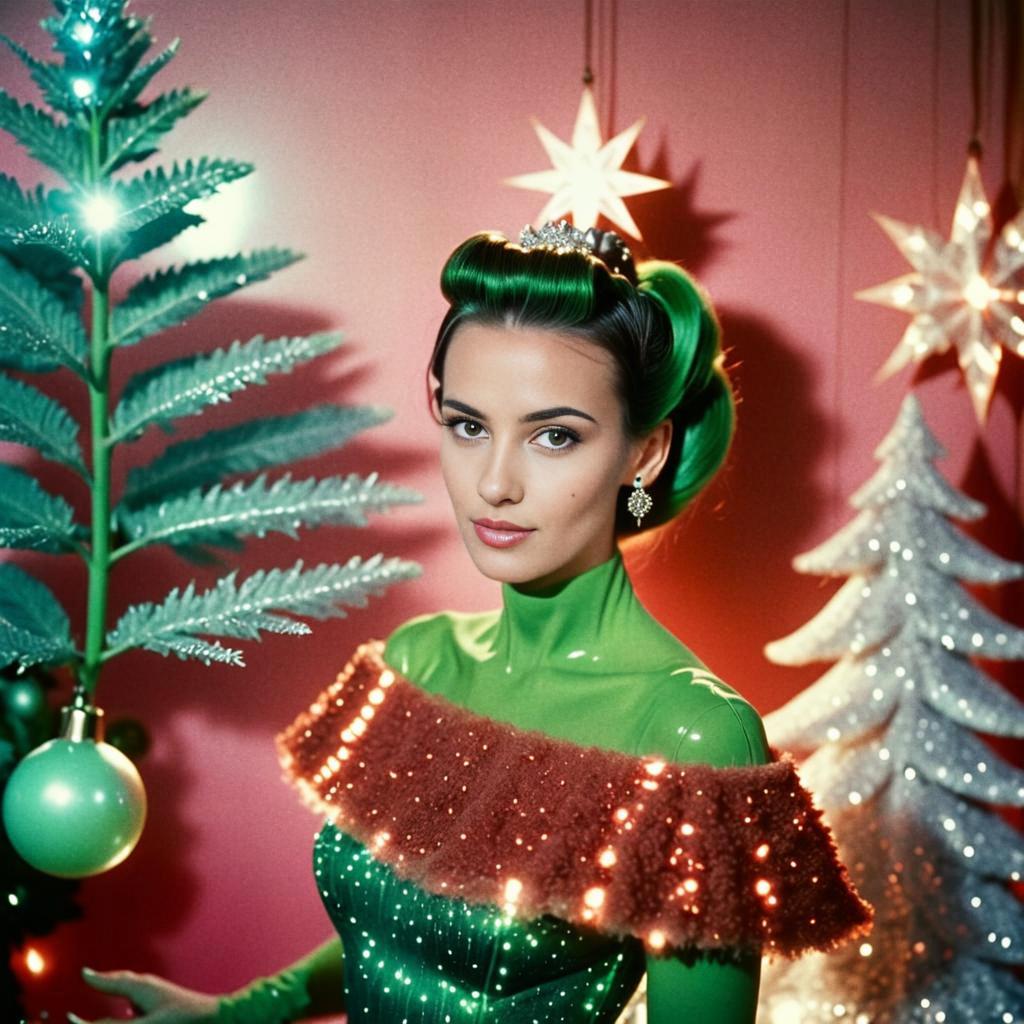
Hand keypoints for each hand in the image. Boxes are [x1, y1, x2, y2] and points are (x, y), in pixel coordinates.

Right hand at [69, 966, 220, 1022]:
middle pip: (122, 981)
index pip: (114, 982)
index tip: (84, 972)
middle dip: (106, 981)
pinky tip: (132, 1006)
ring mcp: (158, 993)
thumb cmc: (184, 1019)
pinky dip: (131, 996)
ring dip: (118, 986)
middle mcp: (149, 986)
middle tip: (90, 976)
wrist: (217, 1016)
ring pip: (132, 987)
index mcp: (141, 988)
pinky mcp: (165, 1001)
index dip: (97, 980)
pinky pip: (142, 995)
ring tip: (105, 984)